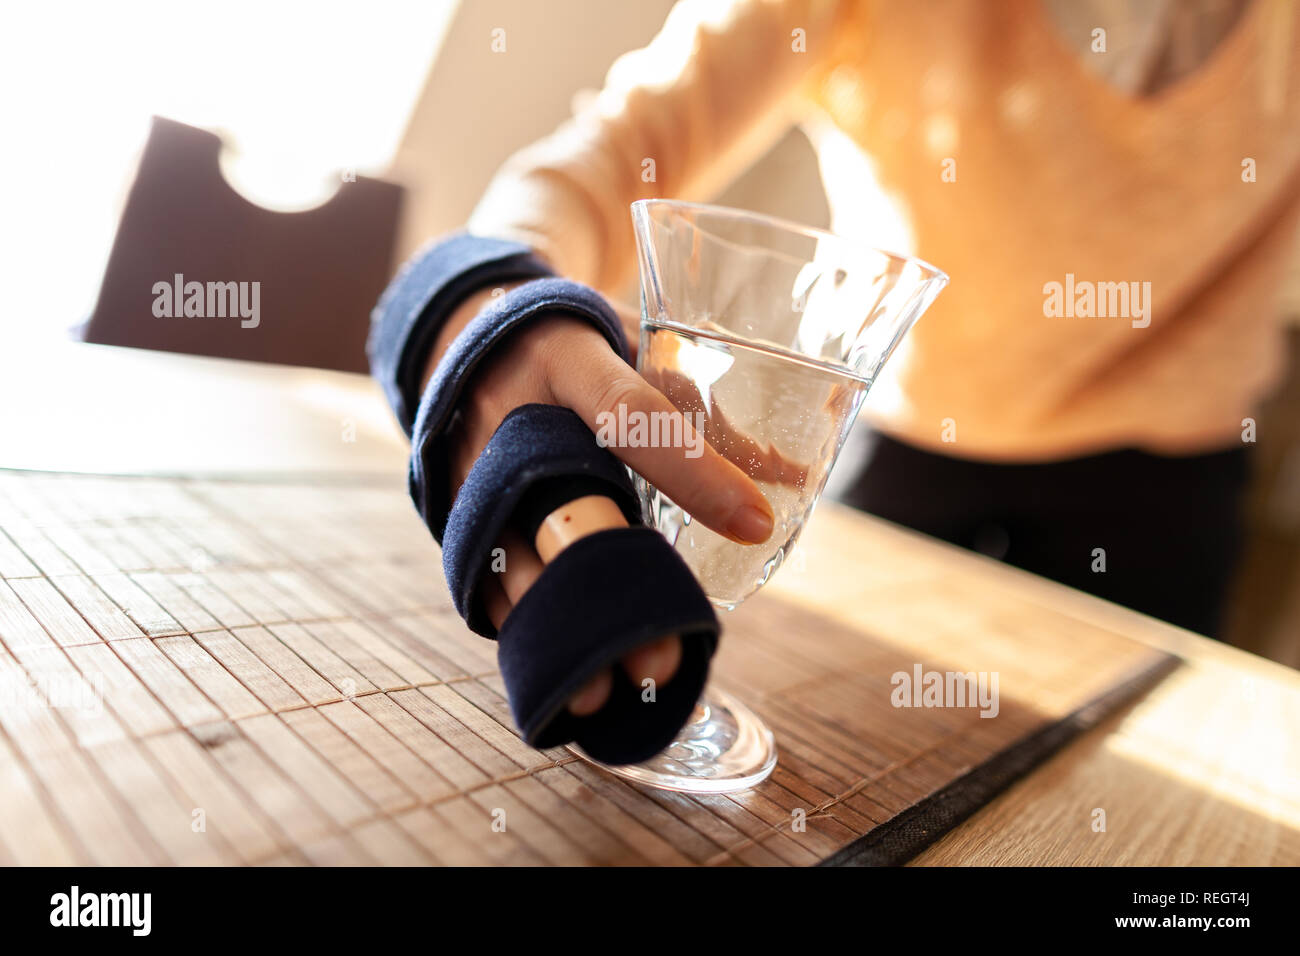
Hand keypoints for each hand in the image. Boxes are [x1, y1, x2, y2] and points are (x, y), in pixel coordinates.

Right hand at [423, 283, 774, 715]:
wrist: (464, 347)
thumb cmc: (573, 350)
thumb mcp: (629, 349)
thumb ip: (701, 410)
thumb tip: (791, 475)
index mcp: (569, 364)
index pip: (636, 418)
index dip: (696, 473)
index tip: (756, 523)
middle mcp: (513, 420)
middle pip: (567, 511)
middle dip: (613, 584)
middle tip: (661, 656)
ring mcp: (473, 472)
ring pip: (516, 562)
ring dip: (562, 631)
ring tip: (604, 693)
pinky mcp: (452, 513)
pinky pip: (486, 581)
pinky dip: (527, 627)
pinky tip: (560, 671)